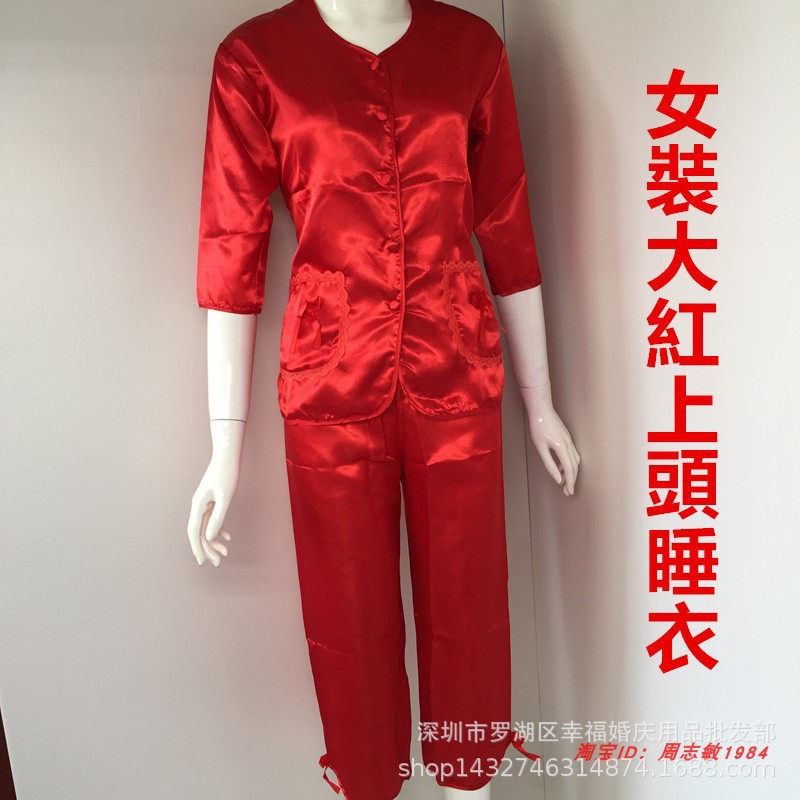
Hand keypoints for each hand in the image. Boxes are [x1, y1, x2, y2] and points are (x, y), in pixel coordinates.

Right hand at [186, 420, 244, 565]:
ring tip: (225, 552)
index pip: (194, 531)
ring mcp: (204, 503)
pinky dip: (219, 529)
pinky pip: (211, 519)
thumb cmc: (227, 474)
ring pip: (206, 527)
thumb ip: (218, 518)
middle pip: (199, 532)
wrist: (227, 457)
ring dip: (214, 541)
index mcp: (198, 505)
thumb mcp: (225, 497)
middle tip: (217, 562)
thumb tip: (209, 537)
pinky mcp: (211, 501)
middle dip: (208, 548)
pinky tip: (228, 537)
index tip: (202, 561)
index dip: (197, 548)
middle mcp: (198, 506)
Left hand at [518, 384, 580, 495]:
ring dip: (571, 472)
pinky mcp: (567, 437)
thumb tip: (558, 479)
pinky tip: (561, 467)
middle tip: (568, 491)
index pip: (569, 470)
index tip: (569, 492)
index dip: (570, 482)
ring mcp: (569, 440)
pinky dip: (569, 463)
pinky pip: (572, 453)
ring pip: (575, 460)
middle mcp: (569, 444)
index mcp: (562, 447)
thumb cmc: (538, 427)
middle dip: (572, 480)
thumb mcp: (541, 448)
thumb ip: (549, 464)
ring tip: (564, 481)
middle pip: (574, 466)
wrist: (541, 409)